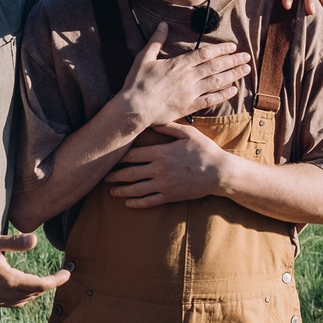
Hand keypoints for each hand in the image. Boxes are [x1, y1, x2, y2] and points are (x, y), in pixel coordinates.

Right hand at [0, 232, 70, 307]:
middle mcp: (6, 294)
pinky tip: (24, 288)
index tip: (68, 274)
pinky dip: (24, 296)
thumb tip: (35, 240)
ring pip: (25, 301)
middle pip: (35, 294)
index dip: (57, 280)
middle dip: (49, 285)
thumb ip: (15, 242)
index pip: (41, 285)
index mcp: (10, 280)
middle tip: (60, 275)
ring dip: (37, 292)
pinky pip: (14, 303)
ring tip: (45, 281)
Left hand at [103, 122, 232, 208]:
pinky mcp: (170, 196)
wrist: (220, 173)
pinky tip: (128, 204)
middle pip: (129, 173)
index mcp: (160, 153)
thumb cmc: (204, 150)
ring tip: (111, 191)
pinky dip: (137, 203)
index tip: (108, 158)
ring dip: (121, 191)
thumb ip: (168, 127)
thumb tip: (153, 119)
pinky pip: (149, 201)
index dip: (118, 158)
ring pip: (136, 189)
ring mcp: (163, 185)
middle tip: (102, 177)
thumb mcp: (187, 133)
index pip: (132, 155)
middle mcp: (158, 170)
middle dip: (114, 175)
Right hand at [116, 23, 253, 130]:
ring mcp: (190, 92)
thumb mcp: (144, 57)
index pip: (205, 53)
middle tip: (247, 56)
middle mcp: (188, 76)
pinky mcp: (189, 106)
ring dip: (233, 75)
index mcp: (179, 63)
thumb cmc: (136, 82)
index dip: (221, 49)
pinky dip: (223, 95)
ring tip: (246, 70)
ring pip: (217, 82)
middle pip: (216, 66)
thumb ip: (156, 41)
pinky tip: (234, 90)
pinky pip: (211, 100)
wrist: (134, 107)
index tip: (233, 47)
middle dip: (233, 60)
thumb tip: (163, 24)